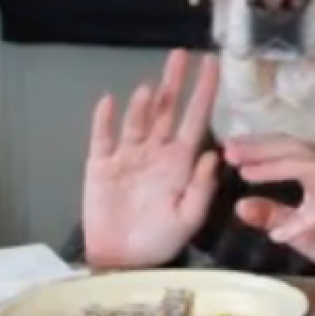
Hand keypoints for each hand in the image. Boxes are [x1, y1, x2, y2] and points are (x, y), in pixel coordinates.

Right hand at [83, 50, 220, 268]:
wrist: (122, 261)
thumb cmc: (159, 240)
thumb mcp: (188, 218)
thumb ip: (201, 187)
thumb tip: (213, 153)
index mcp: (180, 162)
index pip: (196, 119)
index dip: (205, 92)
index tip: (213, 65)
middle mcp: (155, 152)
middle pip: (167, 111)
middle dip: (175, 83)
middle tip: (182, 55)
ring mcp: (127, 156)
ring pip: (137, 121)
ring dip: (144, 104)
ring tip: (153, 87)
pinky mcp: (100, 166)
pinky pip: (102, 138)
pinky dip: (105, 120)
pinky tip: (109, 101)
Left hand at [223, 136, 314, 286]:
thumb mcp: (299, 230)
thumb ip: (273, 215)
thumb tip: (239, 205)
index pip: (288, 150)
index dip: (259, 146)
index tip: (228, 148)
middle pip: (297, 150)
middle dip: (262, 148)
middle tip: (231, 150)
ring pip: (312, 168)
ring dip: (277, 168)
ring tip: (247, 172)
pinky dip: (301, 222)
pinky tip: (279, 236)